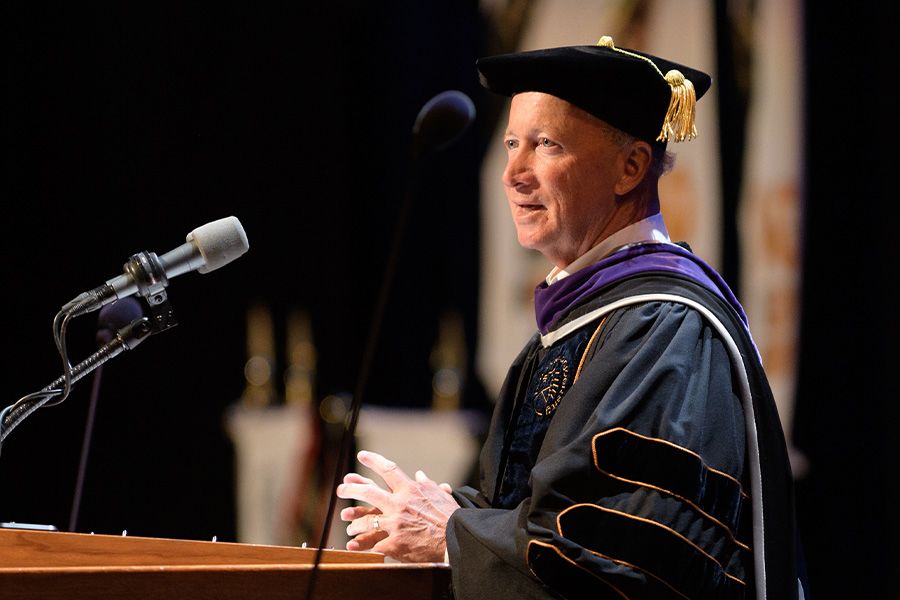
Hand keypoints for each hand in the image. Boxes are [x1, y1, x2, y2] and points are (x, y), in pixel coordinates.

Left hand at [336, 450, 457, 562]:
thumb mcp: (440, 495)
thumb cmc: (450, 517)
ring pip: (366, 521)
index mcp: (410, 490)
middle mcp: (399, 504)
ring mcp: (395, 524)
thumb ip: (427, 484)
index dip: (373, 461)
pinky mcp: (394, 543)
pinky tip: (355, 548)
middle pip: (368, 492)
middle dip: (351, 489)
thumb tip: (419, 475)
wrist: (456, 540)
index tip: (362, 455)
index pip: (388, 470)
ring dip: (355, 524)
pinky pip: (374, 544)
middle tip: (341, 489)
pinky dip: (363, 546)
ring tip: (349, 527)